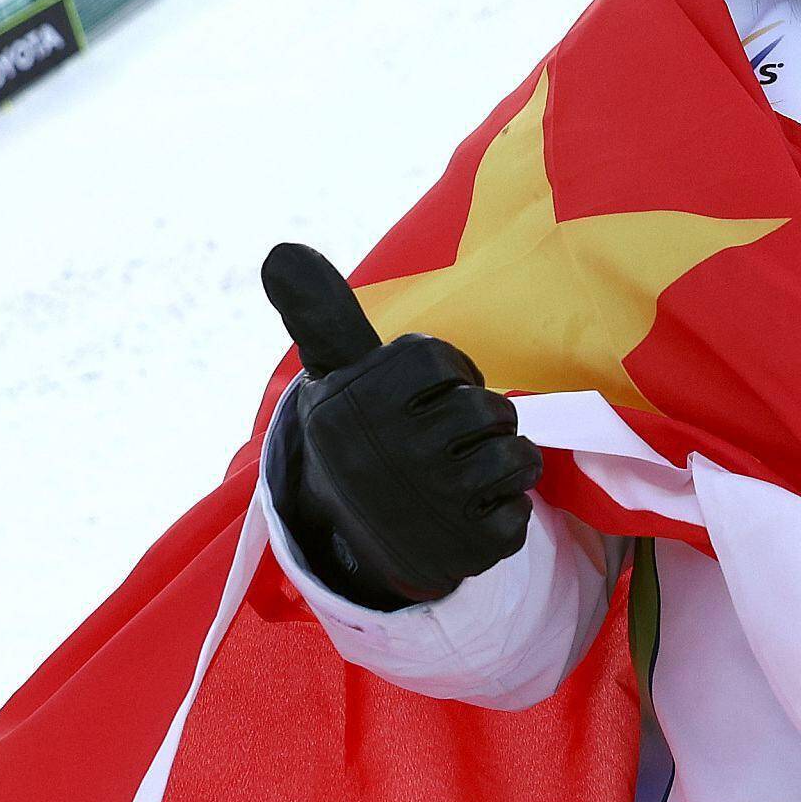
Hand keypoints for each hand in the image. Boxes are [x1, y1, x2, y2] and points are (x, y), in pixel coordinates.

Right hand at [261, 243, 542, 609]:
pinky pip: (520, 510)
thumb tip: (280, 251)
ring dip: (504, 461)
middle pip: (486, 408)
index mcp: (355, 408)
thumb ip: (323, 315)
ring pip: (516, 456)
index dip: (442, 372)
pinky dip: (506, 509)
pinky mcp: (468, 550)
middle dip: (480, 419)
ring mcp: (432, 506)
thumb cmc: (365, 439)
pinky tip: (469, 515)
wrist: (360, 542)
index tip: (421, 395)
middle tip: (448, 439)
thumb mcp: (337, 378)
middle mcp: (390, 455)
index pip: (436, 360)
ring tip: (466, 472)